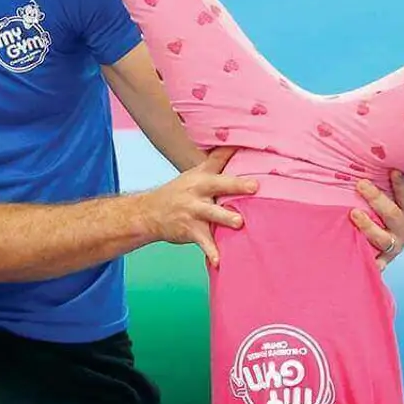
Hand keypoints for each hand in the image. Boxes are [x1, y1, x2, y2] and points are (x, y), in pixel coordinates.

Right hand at [140, 147, 254, 268]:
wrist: (149, 213)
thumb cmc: (181, 191)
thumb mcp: (195, 173)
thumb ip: (217, 160)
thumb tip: (236, 142)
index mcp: (202, 176)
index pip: (218, 160)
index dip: (232, 153)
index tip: (250, 147)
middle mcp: (198, 191)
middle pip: (217, 185)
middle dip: (235, 185)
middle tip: (255, 187)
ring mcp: (193, 211)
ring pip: (211, 214)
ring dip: (225, 218)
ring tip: (239, 223)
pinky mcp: (191, 231)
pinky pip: (204, 243)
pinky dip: (211, 252)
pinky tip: (219, 262)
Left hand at [351, 171, 403, 270]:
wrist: (387, 248)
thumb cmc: (389, 212)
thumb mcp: (396, 197)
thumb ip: (396, 178)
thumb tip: (383, 146)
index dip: (401, 184)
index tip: (392, 170)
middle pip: (393, 215)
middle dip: (377, 199)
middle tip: (360, 184)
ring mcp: (393, 247)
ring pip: (382, 239)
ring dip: (368, 226)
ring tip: (353, 213)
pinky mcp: (380, 262)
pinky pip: (372, 262)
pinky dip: (366, 261)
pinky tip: (353, 254)